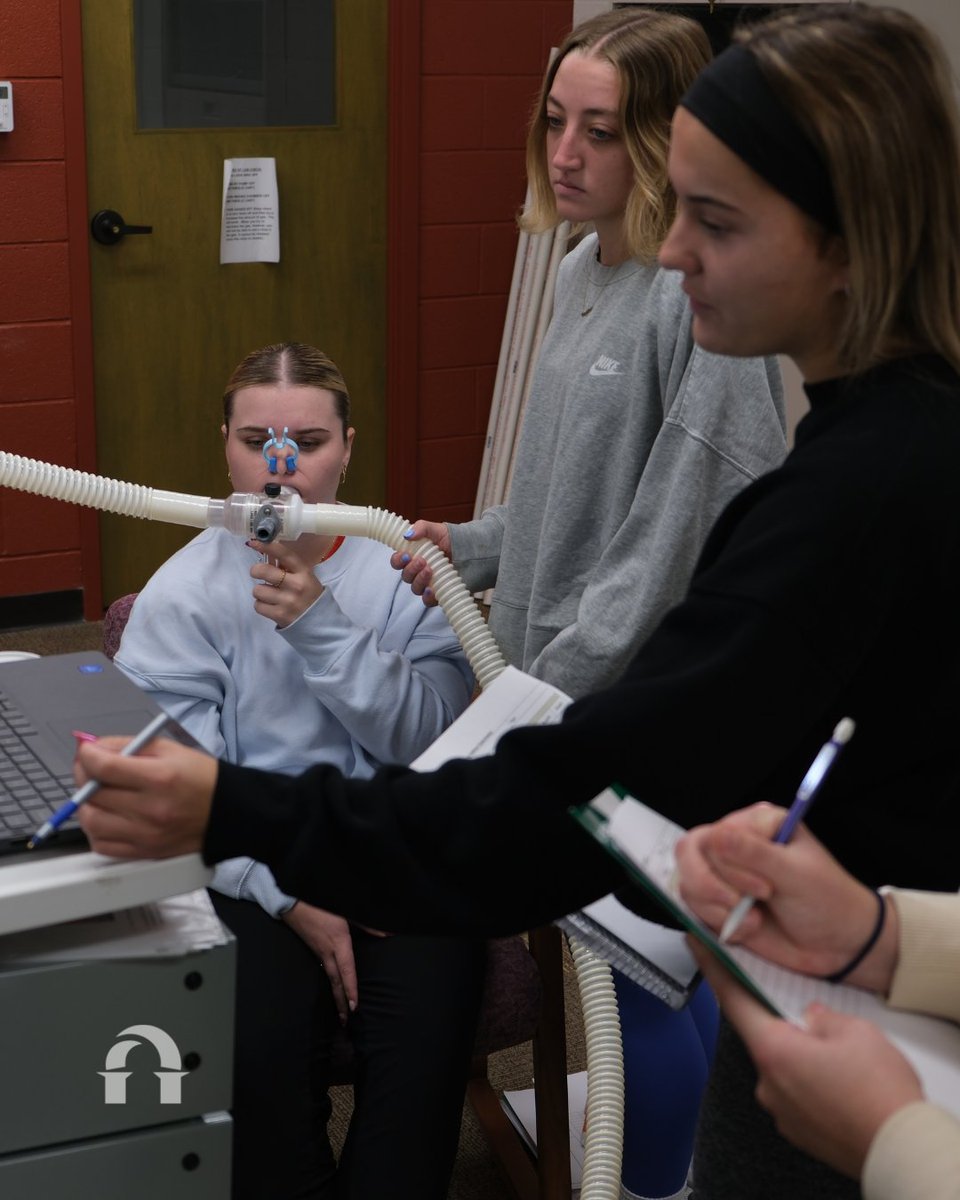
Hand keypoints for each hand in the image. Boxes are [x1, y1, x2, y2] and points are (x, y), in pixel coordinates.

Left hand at [75, 737, 215, 858]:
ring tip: (98, 795)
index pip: (104, 768)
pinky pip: (101, 845)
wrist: (228, 812)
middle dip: (84, 776)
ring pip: (91, 822)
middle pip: (92, 795)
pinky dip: (96, 830)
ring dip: (86, 805)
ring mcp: (145, 835)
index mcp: (159, 778)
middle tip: (90, 770)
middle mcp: (150, 809)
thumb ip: (127, 746)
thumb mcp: (168, 749)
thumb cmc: (200, 778)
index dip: (87, 756)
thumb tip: (92, 748)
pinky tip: (107, 817)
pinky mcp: (144, 852)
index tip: (86, 752)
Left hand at [248, 540, 324, 628]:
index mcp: (303, 572)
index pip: (284, 554)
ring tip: (269, 595)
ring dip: (260, 591)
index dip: (267, 546)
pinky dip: (261, 605)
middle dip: (256, 571)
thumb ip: (288, 567)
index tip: (254, 542)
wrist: (320, 622)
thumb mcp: (305, 577)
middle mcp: (296, 585)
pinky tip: (270, 605)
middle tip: (258, 573)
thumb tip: (266, 554)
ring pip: (257, 590)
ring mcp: (287, 602)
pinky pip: (257, 606)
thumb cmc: (309, 594)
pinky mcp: (279, 616)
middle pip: (263, 571)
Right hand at [283, 902, 357, 1022]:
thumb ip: (368, 924)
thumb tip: (387, 933)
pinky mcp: (314, 950)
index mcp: (338, 942)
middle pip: (336, 981)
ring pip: (329, 978)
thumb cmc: (322, 904)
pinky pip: (324, 970)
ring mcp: (319, 952)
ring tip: (341, 1013)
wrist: (292, 901)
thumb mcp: (347, 911)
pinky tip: (333, 988)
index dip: (351, 989)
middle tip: (346, 1022)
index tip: (355, 1006)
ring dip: (335, 995)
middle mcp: (328, 952)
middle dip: (342, 1002)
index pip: (347, 971)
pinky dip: (330, 983)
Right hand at [389, 520, 450, 605]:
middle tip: (422, 560)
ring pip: (415, 588)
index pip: (397, 562)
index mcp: (413, 556)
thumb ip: (421, 528)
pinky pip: (427, 601)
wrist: (472, 549)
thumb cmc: (451, 539)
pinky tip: (431, 590)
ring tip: (430, 570)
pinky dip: (427, 597)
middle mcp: (418, 571)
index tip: (406, 556)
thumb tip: (407, 535)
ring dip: (419, 580)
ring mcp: (428, 583)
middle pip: (405, 576)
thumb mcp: (436, 529)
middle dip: (411, 569)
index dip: (397, 561)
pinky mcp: (439, 593)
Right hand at [676, 803, 897, 989]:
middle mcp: (736, 844)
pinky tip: (749, 929)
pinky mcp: (719, 903)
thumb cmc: (827, 901)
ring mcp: (725, 874)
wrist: (839, 946)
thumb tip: (715, 835)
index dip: (730, 864)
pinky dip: (718, 923)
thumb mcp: (796, 874)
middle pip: (692, 854)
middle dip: (719, 887)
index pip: (716, 834)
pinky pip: (694, 908)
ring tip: (754, 921)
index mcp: (758, 824)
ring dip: (717, 909)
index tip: (765, 888)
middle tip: (759, 902)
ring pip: (689, 882)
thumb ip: (754, 854)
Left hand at [691, 944, 922, 1178]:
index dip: (713, 968)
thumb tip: (811, 1018)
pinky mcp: (800, 1132)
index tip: (696, 945)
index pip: (732, 999)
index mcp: (773, 1050)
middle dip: (783, 1023)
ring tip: (842, 1059)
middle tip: (812, 1016)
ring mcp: (782, 1112)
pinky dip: (812, 1083)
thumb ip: (823, 1016)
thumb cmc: (879, 1092)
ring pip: (784, 1068)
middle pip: (763, 1037)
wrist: (901, 1151)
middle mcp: (769, 1083)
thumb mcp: (856, 1032)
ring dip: (802, 1057)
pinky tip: (843, 1083)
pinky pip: (798, 1095)